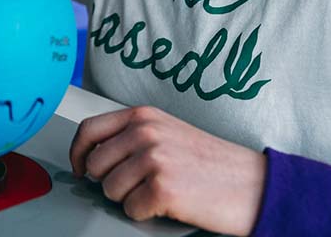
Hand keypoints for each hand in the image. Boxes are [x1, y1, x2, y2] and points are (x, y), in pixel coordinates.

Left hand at [70, 106, 266, 235]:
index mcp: (144, 116)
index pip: (89, 129)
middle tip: (137, 186)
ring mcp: (153, 159)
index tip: (79, 167)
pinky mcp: (162, 189)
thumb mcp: (168, 132)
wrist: (253, 184)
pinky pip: (131, 210)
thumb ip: (132, 136)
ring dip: (130, 198)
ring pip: (110, 190)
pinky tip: (169, 204)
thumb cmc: (213, 162)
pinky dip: (147, 214)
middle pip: (95, 165)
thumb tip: (93, 155)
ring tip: (158, 192)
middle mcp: (145, 133)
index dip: (78, 153)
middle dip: (110, 182)